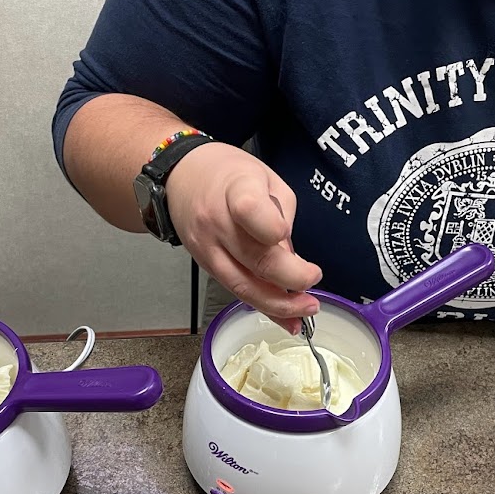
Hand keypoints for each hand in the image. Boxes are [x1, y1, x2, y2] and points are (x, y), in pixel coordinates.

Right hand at [165, 142, 320, 333]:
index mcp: (237, 189)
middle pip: (255, 260)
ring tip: (305, 311)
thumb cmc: (228, 174)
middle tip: (313, 289)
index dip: (273, 230)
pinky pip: (236, 291)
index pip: (251, 211)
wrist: (181, 177)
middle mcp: (217, 221)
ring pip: (243, 286)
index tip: (291, 240)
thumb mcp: (267, 180)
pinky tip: (285, 318)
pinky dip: (263, 307)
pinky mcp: (205, 265)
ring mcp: (207, 247)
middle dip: (291, 281)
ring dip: (278, 305)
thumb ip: (284, 217)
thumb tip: (293, 259)